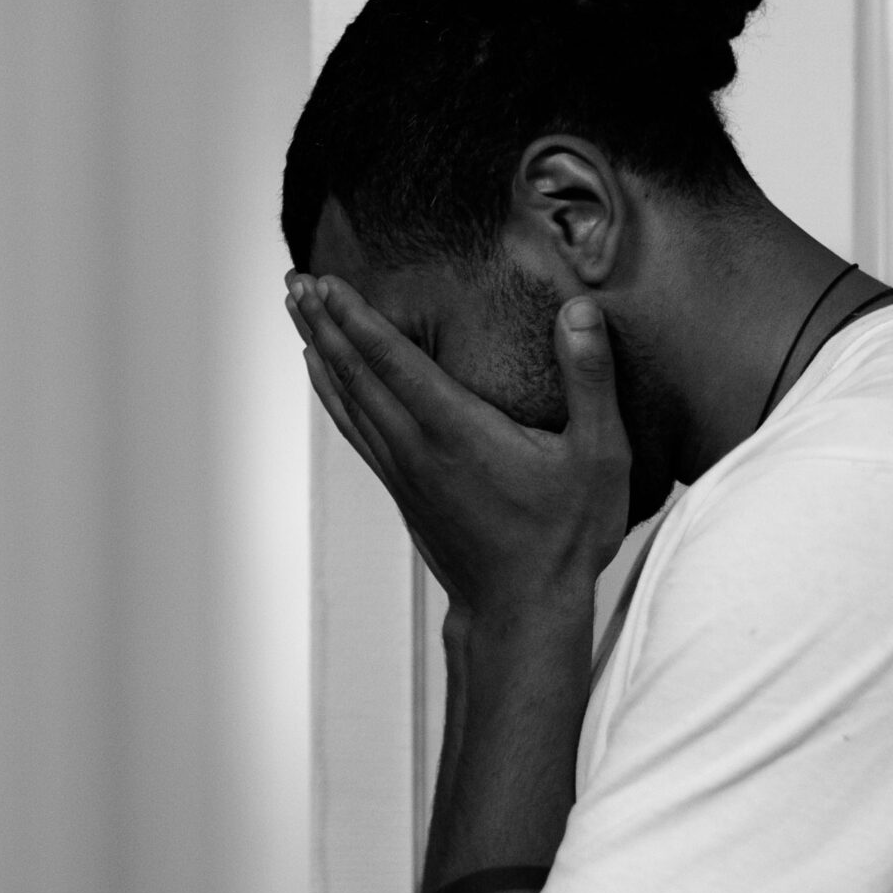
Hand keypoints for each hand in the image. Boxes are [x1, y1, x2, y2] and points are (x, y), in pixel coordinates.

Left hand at [287, 273, 630, 624]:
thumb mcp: (599, 457)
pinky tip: (324, 376)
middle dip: (323, 324)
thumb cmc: (565, 537)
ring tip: (296, 313)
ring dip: (320, 353)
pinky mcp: (403, 490)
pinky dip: (333, 396)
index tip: (326, 283)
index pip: (393, 361)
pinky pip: (355, 430)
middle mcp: (418, 448)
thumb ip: (590, 379)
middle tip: (293, 281)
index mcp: (457, 431)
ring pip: (347, 401)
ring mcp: (404, 472)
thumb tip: (580, 310)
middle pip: (355, 375)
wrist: (523, 611)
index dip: (356, 318)